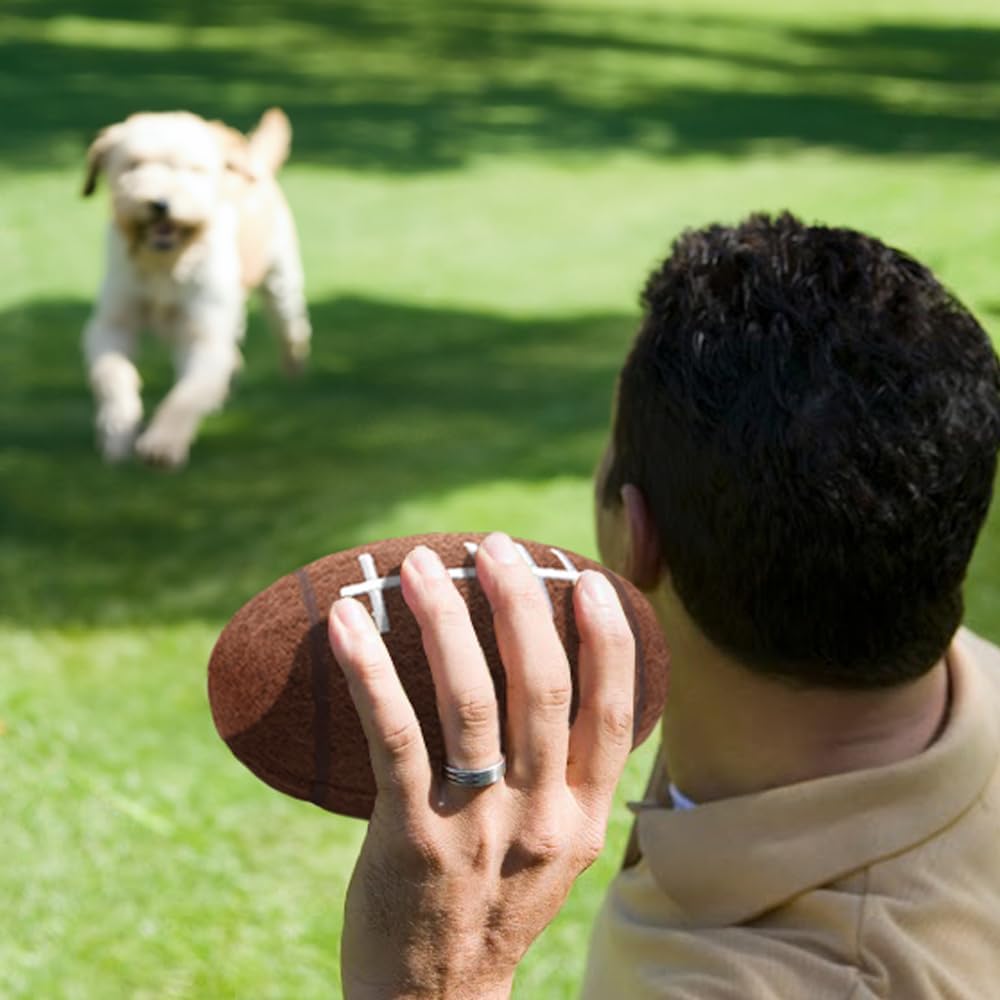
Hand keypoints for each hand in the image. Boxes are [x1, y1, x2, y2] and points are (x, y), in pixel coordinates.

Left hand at [328, 531, 635, 998]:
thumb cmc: (491, 905)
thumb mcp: (549, 847)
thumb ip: (559, 774)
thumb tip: (546, 676)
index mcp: (583, 816)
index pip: (616, 711)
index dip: (608, 638)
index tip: (586, 578)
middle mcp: (541, 819)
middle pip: (540, 688)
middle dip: (520, 604)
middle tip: (494, 546)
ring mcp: (477, 829)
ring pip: (468, 701)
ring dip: (444, 620)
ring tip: (419, 566)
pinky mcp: (411, 837)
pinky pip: (393, 735)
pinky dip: (370, 670)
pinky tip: (346, 622)